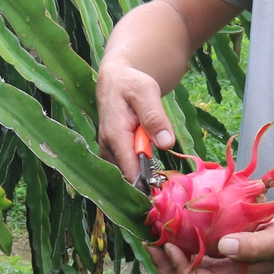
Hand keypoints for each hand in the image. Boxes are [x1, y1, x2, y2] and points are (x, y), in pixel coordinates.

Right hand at [96, 59, 175, 182]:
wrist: (116, 80)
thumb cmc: (131, 84)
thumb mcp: (146, 92)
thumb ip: (155, 117)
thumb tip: (165, 143)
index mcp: (115, 136)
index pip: (130, 171)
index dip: (147, 185)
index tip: (163, 192)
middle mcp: (107, 148)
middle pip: (128, 178)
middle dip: (147, 183)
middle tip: (166, 183)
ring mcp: (108, 152)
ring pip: (127, 175)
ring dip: (143, 177)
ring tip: (159, 173)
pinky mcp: (111, 154)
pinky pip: (126, 170)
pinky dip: (139, 172)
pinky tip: (149, 165)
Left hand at [146, 214, 273, 273]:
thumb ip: (253, 246)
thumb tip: (223, 246)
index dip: (175, 269)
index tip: (171, 245)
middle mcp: (215, 273)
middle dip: (161, 263)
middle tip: (152, 238)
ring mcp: (211, 261)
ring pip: (177, 265)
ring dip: (164, 250)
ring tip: (155, 228)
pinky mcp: (211, 246)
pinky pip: (186, 247)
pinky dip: (175, 237)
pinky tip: (171, 219)